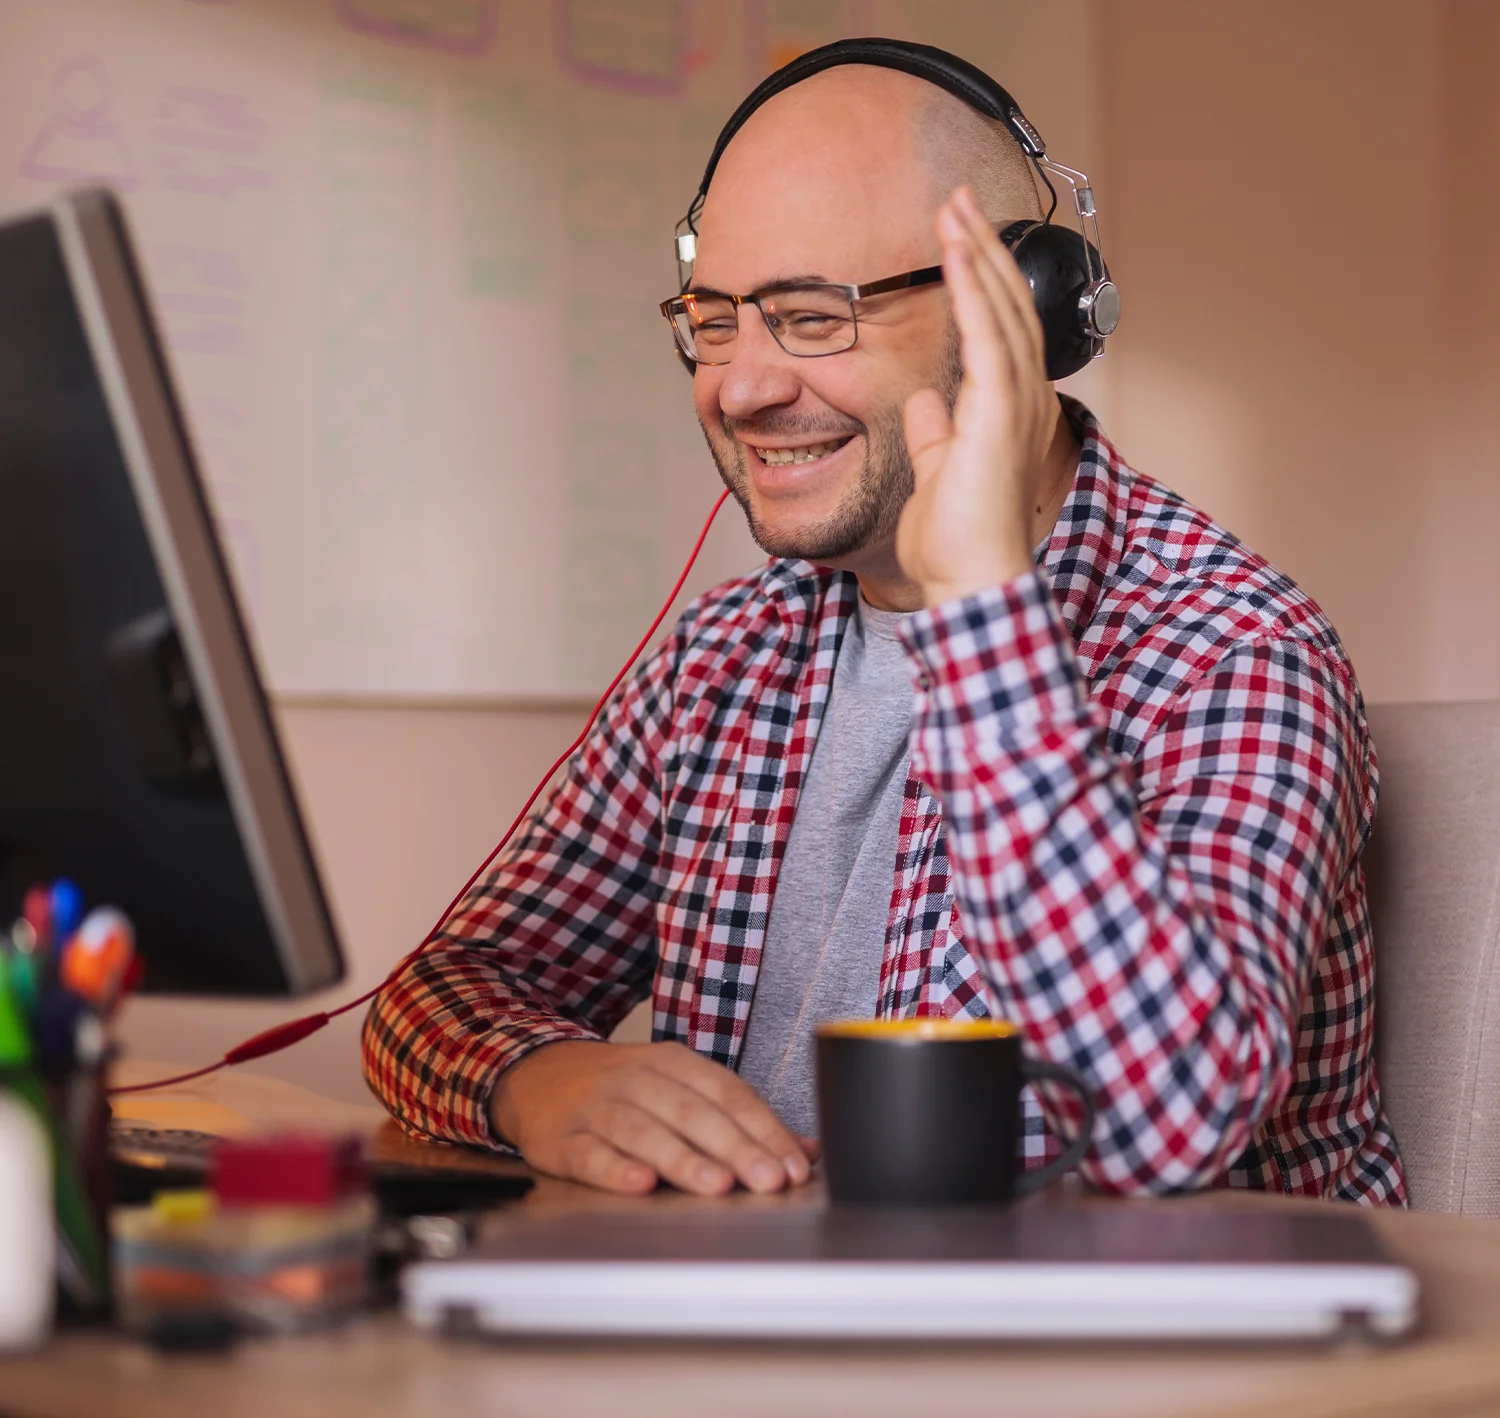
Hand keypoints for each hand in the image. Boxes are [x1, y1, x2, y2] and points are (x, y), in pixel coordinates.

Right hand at [490, 1039, 818, 1195]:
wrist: (539, 1075)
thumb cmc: (626, 1089)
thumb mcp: (682, 1088)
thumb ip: (742, 1121)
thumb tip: (808, 1152)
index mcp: (673, 1062)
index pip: (728, 1093)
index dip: (763, 1129)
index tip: (793, 1165)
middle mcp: (637, 1078)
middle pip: (691, 1111)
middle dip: (735, 1148)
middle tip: (768, 1181)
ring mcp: (597, 1107)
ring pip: (644, 1131)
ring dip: (683, 1159)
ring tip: (718, 1186)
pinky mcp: (561, 1139)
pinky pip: (591, 1153)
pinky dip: (616, 1169)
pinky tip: (641, 1185)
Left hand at [897, 185, 1058, 606]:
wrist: (970, 579)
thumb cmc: (957, 540)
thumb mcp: (935, 473)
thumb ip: (935, 434)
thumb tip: (925, 402)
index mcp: (1009, 409)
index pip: (999, 327)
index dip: (982, 278)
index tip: (959, 237)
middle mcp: (1023, 398)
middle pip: (1007, 304)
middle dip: (983, 247)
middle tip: (959, 199)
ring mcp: (1016, 402)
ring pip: (1001, 308)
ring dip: (977, 253)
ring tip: (955, 207)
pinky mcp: (998, 410)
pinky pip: (986, 334)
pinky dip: (971, 288)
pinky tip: (956, 251)